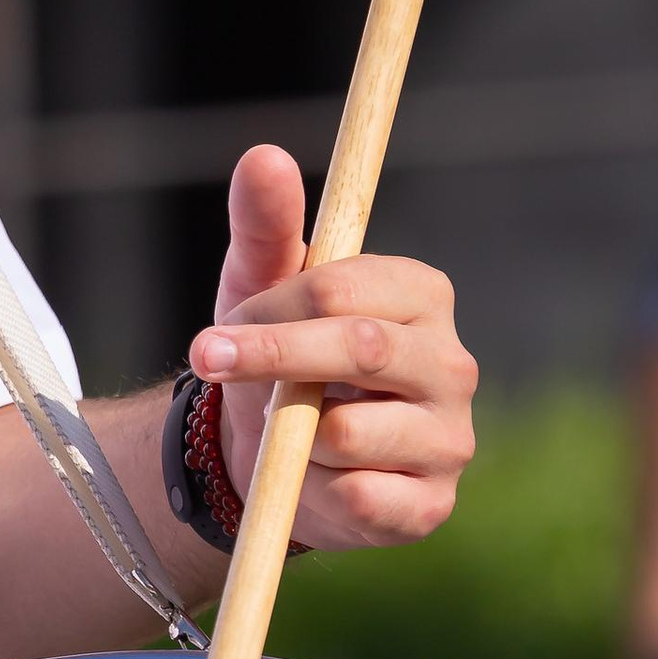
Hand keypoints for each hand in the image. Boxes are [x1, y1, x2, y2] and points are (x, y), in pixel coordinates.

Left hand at [188, 146, 475, 549]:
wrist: (272, 462)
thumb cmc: (276, 360)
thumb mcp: (260, 289)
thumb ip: (265, 225)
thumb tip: (264, 154)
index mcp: (420, 296)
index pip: (345, 290)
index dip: (272, 311)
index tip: (218, 330)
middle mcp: (451, 363)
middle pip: (359, 350)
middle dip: (271, 360)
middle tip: (206, 361)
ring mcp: (450, 437)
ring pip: (352, 434)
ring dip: (290, 438)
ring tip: (282, 435)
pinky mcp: (432, 504)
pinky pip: (364, 500)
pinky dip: (313, 491)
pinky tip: (311, 481)